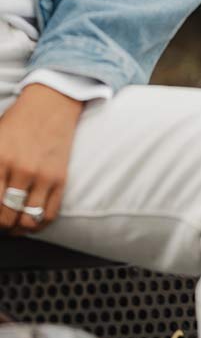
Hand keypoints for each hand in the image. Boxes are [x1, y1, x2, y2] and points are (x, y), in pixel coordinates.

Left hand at [0, 84, 84, 235]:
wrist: (49, 108)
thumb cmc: (17, 123)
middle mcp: (20, 170)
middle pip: (7, 213)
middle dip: (2, 225)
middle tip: (1, 226)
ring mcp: (42, 177)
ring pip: (29, 219)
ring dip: (19, 229)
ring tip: (15, 229)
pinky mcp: (59, 181)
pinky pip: (50, 214)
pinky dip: (39, 224)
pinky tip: (32, 223)